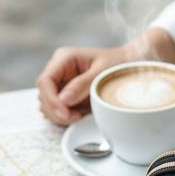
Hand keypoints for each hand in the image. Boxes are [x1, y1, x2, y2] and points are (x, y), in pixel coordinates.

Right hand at [36, 28, 174, 125]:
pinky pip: (57, 109)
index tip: (65, 113)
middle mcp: (59, 69)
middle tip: (75, 117)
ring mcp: (61, 82)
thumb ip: (82, 85)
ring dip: (59, 115)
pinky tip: (79, 114)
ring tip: (80, 115)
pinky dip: (65, 116)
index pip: (45, 81)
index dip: (51, 100)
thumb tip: (63, 99)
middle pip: (43, 95)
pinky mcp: (66, 93)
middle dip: (56, 110)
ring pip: (47, 104)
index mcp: (64, 58)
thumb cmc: (119, 63)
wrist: (131, 64)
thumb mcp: (102, 73)